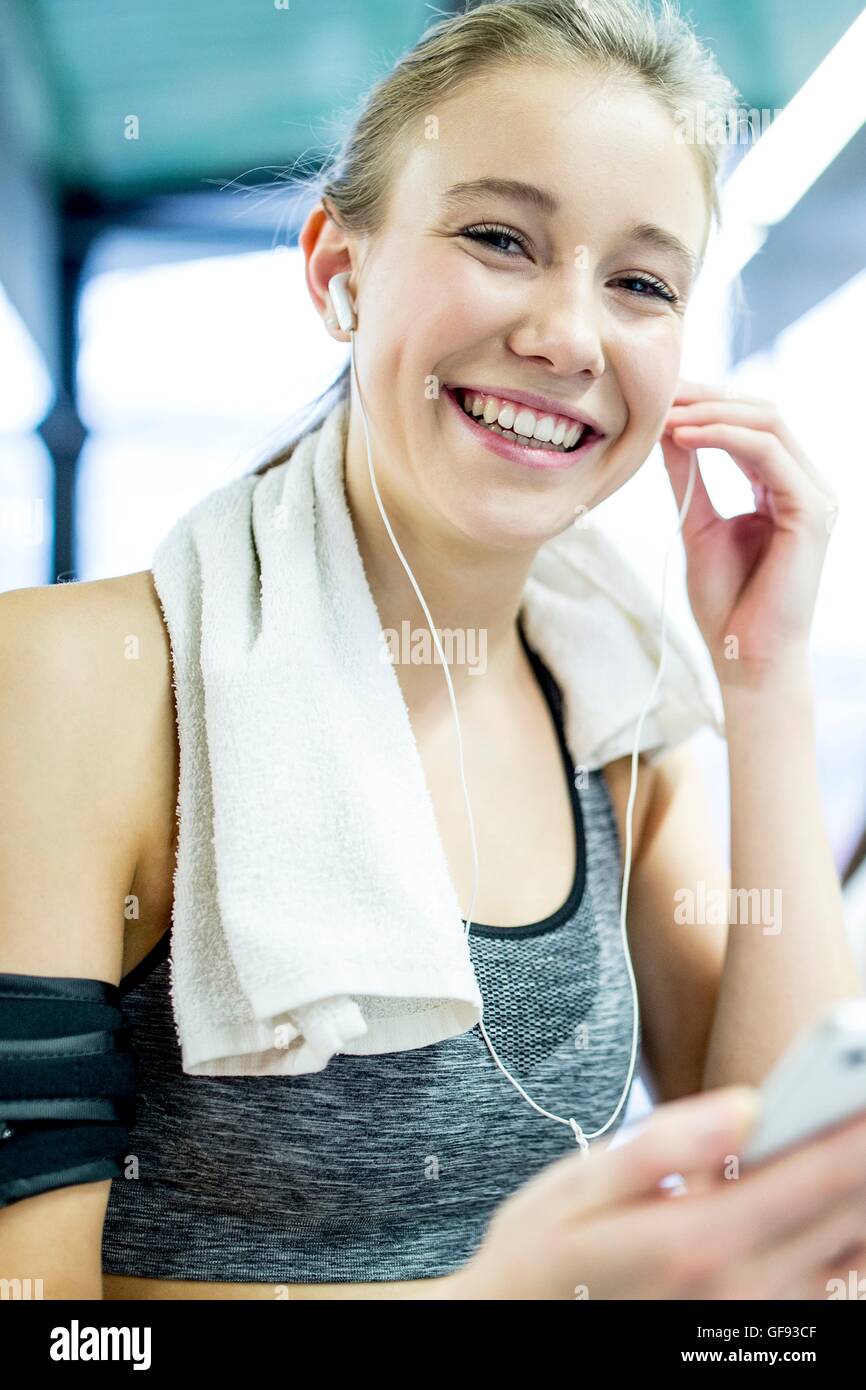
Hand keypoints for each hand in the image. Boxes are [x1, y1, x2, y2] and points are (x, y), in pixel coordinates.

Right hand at [445, 1086, 865, 1299]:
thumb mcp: (582, 1186)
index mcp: (700, 1240)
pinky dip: (844, 1235)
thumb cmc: (544, 1252)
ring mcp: (757, 1319)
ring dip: (856, 1194)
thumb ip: (667, 1144)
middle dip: (861, 1149)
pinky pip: (832, 1283)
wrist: (519, 1328)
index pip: (815, 1175)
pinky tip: (828, 1199)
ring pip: (852, 1251)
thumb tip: (749, 1104)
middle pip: (848, 1211)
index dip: (856, 1126)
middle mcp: (743, 1288)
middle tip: (860, 1090)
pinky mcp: (760, 1333)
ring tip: (846, 1138)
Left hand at [659, 381, 838, 688]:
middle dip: (708, 397)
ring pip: (769, 422)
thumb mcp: (697, 523)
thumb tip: (667, 426)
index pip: (749, 424)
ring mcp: (813, 496)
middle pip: (762, 412)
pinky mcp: (812, 511)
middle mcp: (803, 485)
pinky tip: (683, 436)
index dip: (706, 403)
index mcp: (781, 487)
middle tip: (660, 392)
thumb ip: (688, 474)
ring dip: (712, 410)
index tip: (659, 396)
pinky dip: (724, 437)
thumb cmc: (726, 603)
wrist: (746, 657)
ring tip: (665, 414)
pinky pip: (769, 453)